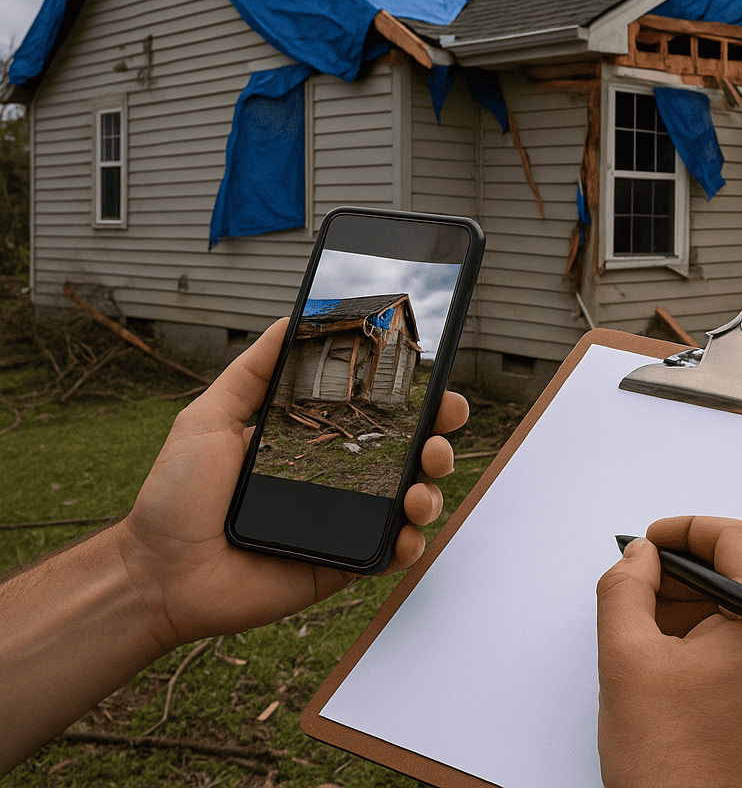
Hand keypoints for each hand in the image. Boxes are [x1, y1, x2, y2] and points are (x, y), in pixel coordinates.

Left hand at [110, 317, 465, 650]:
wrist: (156, 572)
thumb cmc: (175, 497)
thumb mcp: (209, 418)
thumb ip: (253, 371)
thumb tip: (291, 318)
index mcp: (315, 442)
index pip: (380, 415)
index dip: (417, 401)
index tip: (436, 385)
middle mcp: (338, 480)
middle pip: (410, 457)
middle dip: (438, 442)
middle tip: (437, 438)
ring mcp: (343, 525)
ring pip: (412, 504)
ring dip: (431, 493)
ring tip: (418, 491)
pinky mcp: (341, 567)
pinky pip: (391, 556)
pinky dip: (411, 545)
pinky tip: (407, 534)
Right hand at [595, 516, 741, 787]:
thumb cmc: (670, 768)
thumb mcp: (627, 661)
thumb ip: (626, 589)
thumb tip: (639, 556)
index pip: (738, 540)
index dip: (686, 529)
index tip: (649, 541)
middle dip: (685, 574)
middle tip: (636, 585)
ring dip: (696, 608)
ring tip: (644, 631)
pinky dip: (714, 640)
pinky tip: (670, 661)